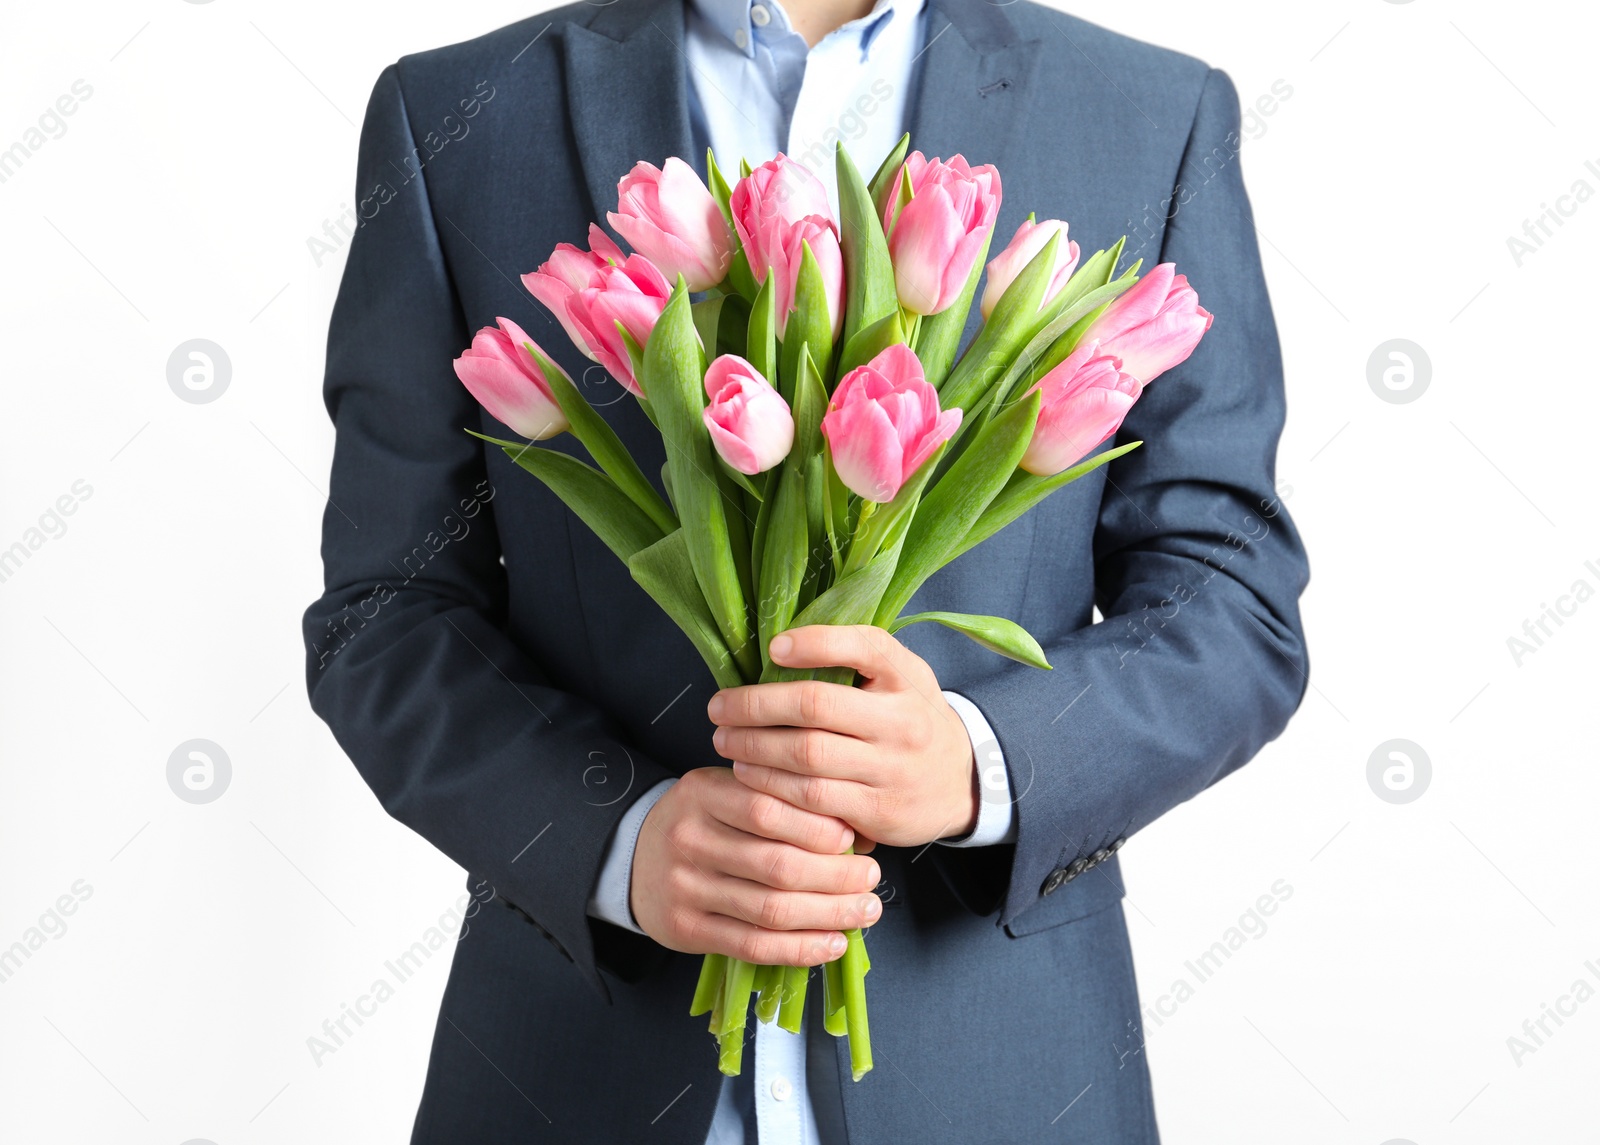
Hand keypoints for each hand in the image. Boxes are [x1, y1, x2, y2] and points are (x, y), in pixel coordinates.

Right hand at [630, 766, 883, 965]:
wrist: (634, 856)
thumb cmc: (703, 821)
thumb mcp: (729, 791)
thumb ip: (781, 802)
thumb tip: (856, 832)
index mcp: (702, 792)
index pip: (768, 810)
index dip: (818, 828)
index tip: (854, 838)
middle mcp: (689, 839)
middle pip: (776, 864)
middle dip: (835, 876)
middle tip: (871, 877)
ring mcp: (684, 887)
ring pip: (769, 909)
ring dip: (828, 915)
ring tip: (864, 911)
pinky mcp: (685, 929)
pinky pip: (751, 945)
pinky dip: (799, 949)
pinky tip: (832, 943)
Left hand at [708, 625, 978, 848]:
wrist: (963, 783)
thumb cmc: (912, 716)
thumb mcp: (901, 673)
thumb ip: (855, 653)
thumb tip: (780, 642)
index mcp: (905, 677)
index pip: (862, 647)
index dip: (812, 644)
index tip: (772, 648)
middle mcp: (902, 722)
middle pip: (815, 707)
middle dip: (755, 707)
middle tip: (719, 708)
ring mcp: (891, 770)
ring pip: (807, 758)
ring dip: (754, 750)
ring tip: (726, 741)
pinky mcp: (878, 812)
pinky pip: (813, 803)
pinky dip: (772, 788)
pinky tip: (749, 777)